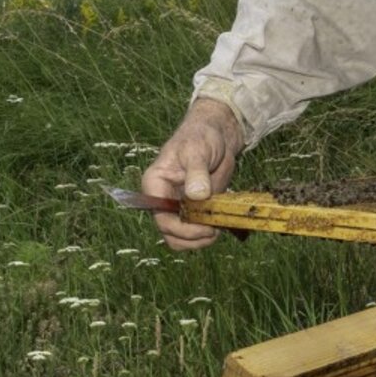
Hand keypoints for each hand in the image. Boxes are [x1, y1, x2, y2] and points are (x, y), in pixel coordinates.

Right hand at [140, 97, 245, 250]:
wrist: (217, 136)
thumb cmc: (201, 137)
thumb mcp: (198, 151)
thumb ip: (196, 173)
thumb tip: (197, 195)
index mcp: (155, 185)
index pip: (161, 217)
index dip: (182, 228)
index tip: (206, 227)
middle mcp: (162, 200)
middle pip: (170, 234)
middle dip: (193, 237)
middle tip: (215, 229)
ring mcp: (177, 209)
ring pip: (181, 239)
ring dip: (200, 240)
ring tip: (218, 228)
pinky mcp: (192, 212)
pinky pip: (195, 234)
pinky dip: (207, 235)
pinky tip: (220, 224)